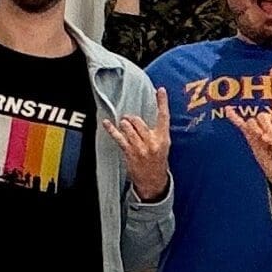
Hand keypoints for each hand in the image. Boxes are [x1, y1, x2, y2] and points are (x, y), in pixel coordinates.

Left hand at [104, 87, 171, 202]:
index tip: (160, 90)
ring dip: (124, 124)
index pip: (164, 116)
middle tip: (128, 119)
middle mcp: (152, 141)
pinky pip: (119, 138)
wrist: (154, 181)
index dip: (162, 102)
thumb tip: (144, 120)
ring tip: (124, 126)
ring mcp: (140, 147)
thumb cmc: (158, 162)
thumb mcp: (163, 146)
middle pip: (139, 121)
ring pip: (128, 127)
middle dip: (131, 118)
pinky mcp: (130, 152)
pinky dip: (112, 129)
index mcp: (163, 138)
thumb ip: (157, 132)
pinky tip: (107, 123)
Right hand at [227, 67, 271, 187]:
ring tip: (265, 144)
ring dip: (257, 133)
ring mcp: (258, 126)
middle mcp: (269, 119)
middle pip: (262, 115)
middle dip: (266, 128)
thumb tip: (265, 137)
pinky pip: (240, 124)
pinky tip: (227, 110)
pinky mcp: (249, 135)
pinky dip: (234, 117)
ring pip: (251, 121)